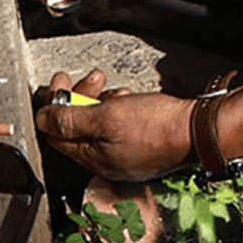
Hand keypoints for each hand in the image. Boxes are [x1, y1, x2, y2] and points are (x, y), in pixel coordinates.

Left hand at [34, 70, 194, 181]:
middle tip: (90, 79)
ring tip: (111, 88)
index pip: (57, 134)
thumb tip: (42, 120)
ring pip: (98, 126)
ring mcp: (124, 157)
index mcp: (93, 158)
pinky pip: (117, 128)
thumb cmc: (158, 127)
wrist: (200, 131)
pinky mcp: (140, 148)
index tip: (59, 83)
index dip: (54, 106)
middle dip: (78, 98)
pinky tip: (126, 99)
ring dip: (98, 101)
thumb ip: (70, 120)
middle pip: (78, 129)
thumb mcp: (106, 118)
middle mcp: (106, 162)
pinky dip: (116, 110)